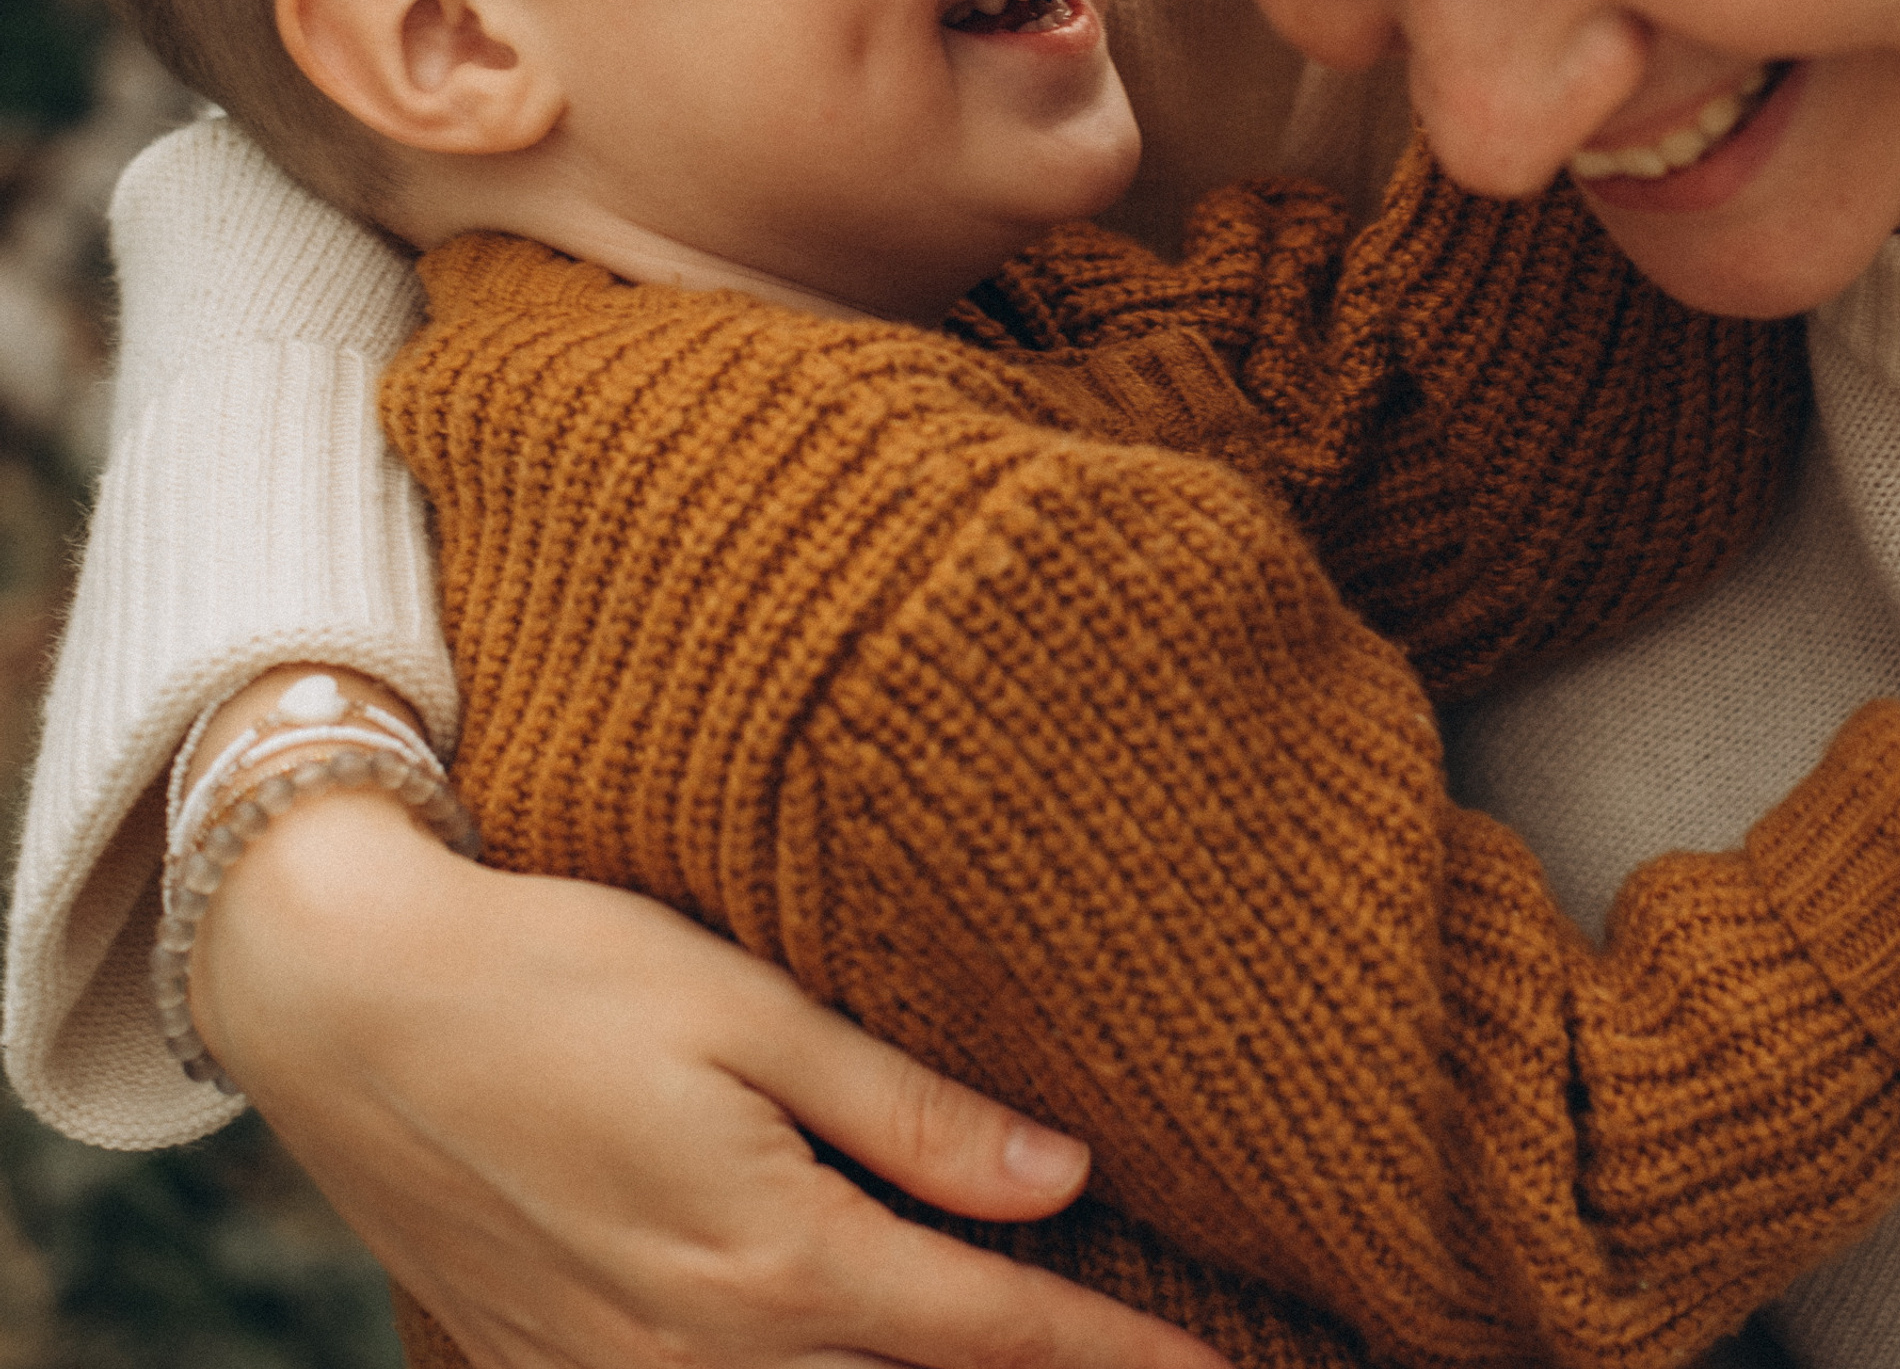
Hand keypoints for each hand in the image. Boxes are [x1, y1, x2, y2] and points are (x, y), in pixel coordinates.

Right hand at [190, 791, 1227, 1368]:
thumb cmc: (560, 974)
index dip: (1118, 1356)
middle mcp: (699, 1356)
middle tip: (1148, 1359)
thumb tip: (1062, 1175)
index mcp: (771, 1262)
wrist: (346, 1005)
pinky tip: (844, 1348)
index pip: (992, 1336)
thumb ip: (905, 1113)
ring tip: (1028, 1353)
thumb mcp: (748, 1014)